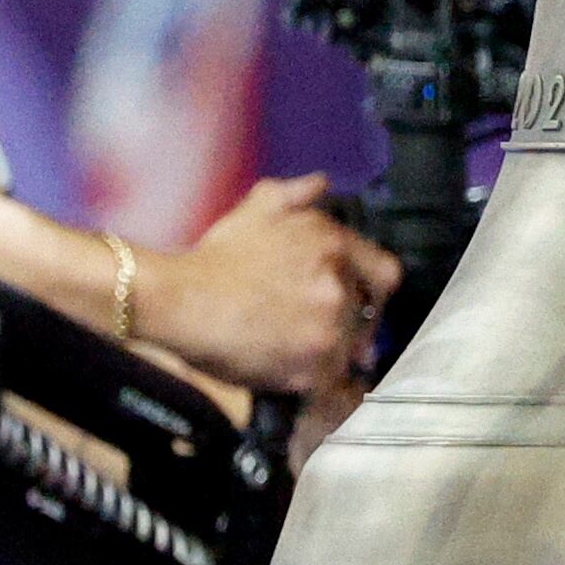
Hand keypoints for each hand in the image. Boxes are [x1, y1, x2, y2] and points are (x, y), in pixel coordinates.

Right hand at [145, 175, 394, 397]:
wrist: (178, 301)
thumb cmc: (214, 258)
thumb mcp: (256, 208)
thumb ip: (295, 193)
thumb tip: (320, 184)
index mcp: (333, 246)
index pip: (385, 273)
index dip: (373, 290)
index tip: (361, 299)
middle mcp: (338, 287)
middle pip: (366, 314)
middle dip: (345, 320)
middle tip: (312, 325)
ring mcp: (328, 330)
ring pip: (348, 348)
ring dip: (329, 349)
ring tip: (291, 345)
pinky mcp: (312, 369)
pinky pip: (330, 381)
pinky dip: (314, 379)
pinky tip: (288, 370)